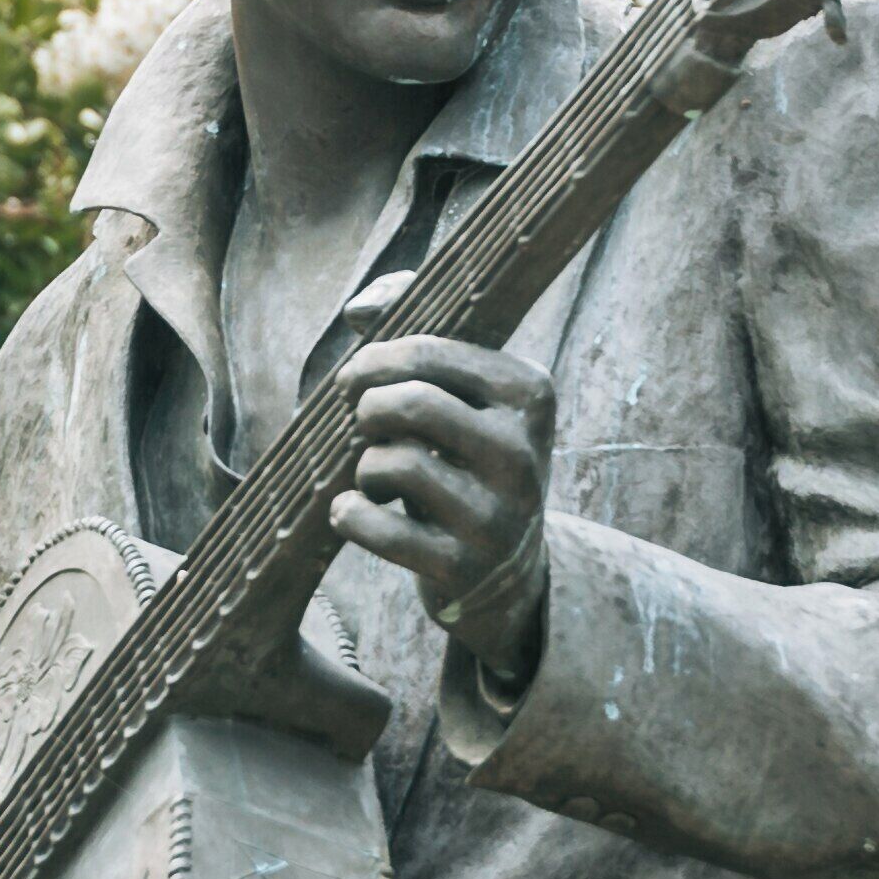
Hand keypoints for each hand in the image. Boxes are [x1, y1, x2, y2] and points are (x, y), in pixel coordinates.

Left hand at [332, 330, 555, 689]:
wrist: (506, 571)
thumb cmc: (467, 460)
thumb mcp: (465, 395)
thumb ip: (415, 332)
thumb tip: (359, 307)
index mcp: (530, 395)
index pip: (430, 353)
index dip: (373, 360)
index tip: (353, 380)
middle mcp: (523, 455)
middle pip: (411, 403)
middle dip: (366, 408)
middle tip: (362, 423)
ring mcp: (497, 517)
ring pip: (392, 463)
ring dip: (364, 466)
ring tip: (375, 475)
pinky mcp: (463, 569)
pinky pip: (377, 529)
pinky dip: (349, 515)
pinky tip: (352, 510)